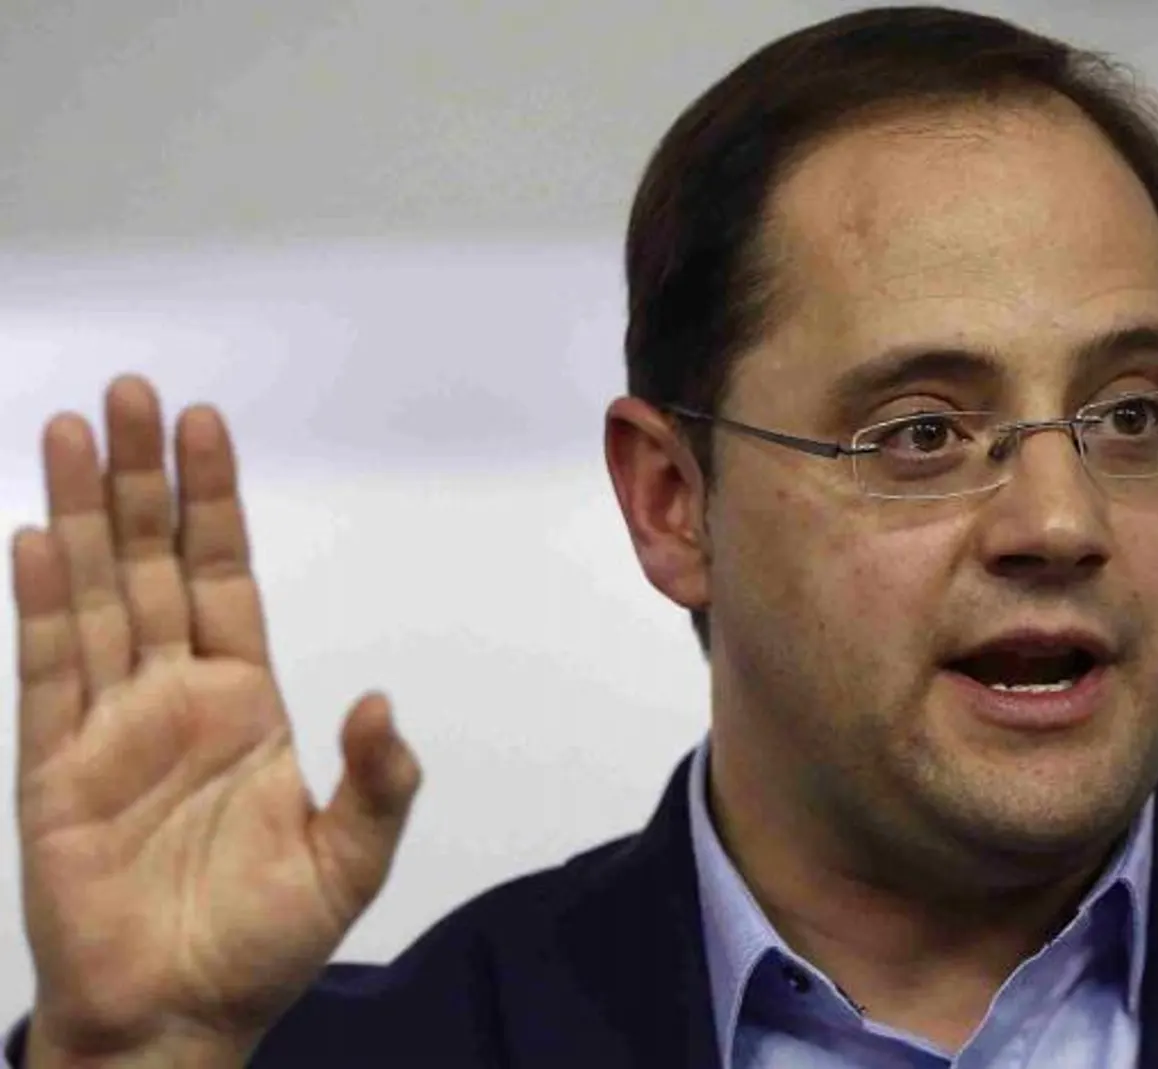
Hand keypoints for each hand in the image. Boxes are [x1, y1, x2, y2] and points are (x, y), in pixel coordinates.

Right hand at [10, 377, 422, 1065]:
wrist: (178, 1020)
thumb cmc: (263, 943)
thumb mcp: (349, 860)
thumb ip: (378, 781)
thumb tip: (379, 703)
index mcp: (243, 704)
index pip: (225, 577)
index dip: (214, 503)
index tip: (205, 425)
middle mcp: (172, 698)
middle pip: (153, 566)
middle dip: (141, 481)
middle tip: (133, 393)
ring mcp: (108, 727)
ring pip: (94, 598)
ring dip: (81, 515)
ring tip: (70, 429)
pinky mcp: (53, 770)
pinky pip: (47, 672)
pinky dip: (41, 605)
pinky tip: (35, 539)